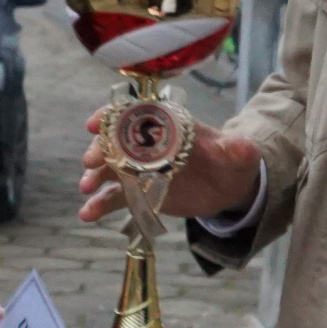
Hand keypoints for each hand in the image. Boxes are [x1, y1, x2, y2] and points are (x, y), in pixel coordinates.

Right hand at [78, 114, 264, 224]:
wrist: (229, 187)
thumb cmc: (232, 162)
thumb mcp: (239, 154)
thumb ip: (237, 149)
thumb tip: (240, 146)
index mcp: (169, 126)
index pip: (137, 114)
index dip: (114, 115)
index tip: (96, 122)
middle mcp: (149, 144)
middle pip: (117, 141)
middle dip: (101, 149)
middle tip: (91, 162)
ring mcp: (141, 169)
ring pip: (111, 168)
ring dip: (95, 176)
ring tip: (87, 188)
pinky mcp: (140, 192)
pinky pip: (116, 197)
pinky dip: (100, 204)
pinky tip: (87, 214)